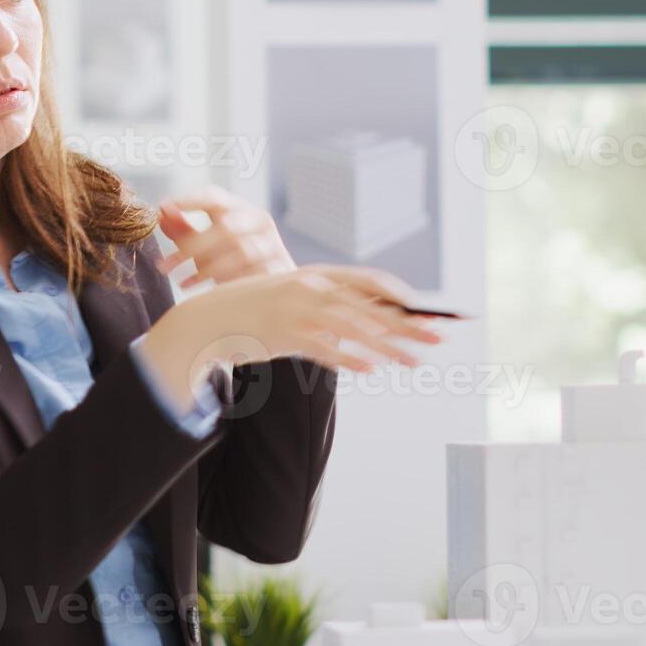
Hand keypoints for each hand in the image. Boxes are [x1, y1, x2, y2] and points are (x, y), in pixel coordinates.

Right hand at [136, 265, 444, 401]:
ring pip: (356, 329)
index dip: (400, 296)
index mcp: (314, 275)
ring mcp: (297, 311)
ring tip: (415, 362)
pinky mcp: (284, 335)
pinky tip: (372, 369)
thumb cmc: (252, 311)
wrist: (207, 320)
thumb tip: (364, 319)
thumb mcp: (290, 296)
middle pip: (371, 306)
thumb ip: (324, 304)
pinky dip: (351, 360)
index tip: (425, 310)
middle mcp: (310, 288)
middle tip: (439, 337)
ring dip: (390, 348)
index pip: (369, 281)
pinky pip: (326, 350)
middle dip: (409, 324)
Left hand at [156, 188, 294, 288]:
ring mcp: (273, 244)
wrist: (272, 290)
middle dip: (192, 247)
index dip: (189, 200)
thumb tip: (162, 212)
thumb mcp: (205, 244)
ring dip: (206, 268)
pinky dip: (224, 283)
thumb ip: (184, 229)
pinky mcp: (279, 268)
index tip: (162, 207)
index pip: (214, 197)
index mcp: (238, 209)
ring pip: (240, 252)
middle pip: (226, 226)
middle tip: (165, 265)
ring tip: (181, 282)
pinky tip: (203, 290)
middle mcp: (258, 221)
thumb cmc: (232, 261)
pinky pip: (252, 274)